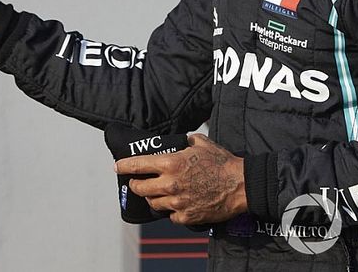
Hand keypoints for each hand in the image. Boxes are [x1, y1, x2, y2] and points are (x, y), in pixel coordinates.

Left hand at [114, 134, 246, 225]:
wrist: (240, 185)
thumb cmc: (222, 163)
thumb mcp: (201, 142)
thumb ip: (185, 141)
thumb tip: (179, 140)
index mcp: (170, 163)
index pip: (137, 165)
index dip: (124, 166)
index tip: (117, 167)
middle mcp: (170, 184)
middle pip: (140, 188)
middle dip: (136, 184)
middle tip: (137, 182)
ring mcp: (177, 203)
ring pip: (153, 203)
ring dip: (153, 197)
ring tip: (158, 193)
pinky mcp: (186, 217)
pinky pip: (169, 216)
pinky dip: (171, 211)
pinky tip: (177, 204)